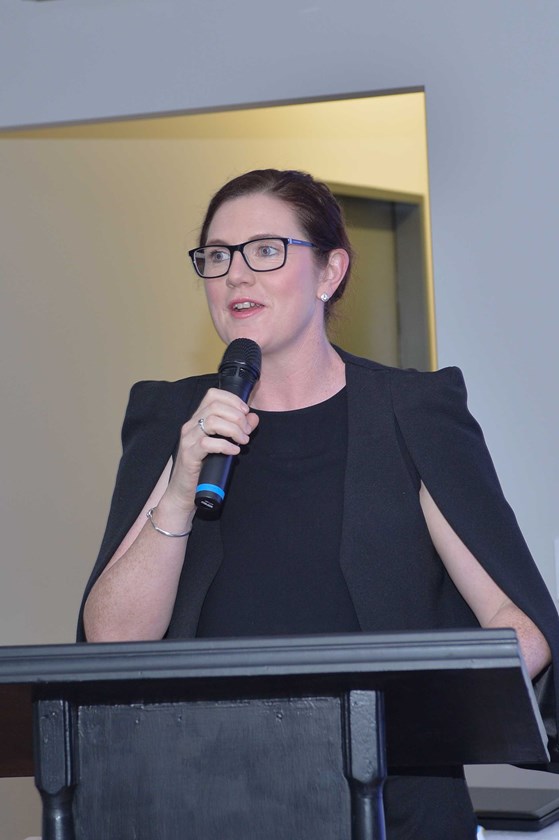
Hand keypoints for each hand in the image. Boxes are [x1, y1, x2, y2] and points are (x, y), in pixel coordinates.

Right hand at [163, 388, 258, 512]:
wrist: (184, 491)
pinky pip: (207, 443)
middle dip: (237, 417)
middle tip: (247, 432)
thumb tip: (253, 418)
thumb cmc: (203, 467)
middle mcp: (191, 425)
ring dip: (233, 429)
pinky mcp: (189, 454)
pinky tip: (234, 451)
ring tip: (242, 441)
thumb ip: (238, 429)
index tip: (246, 412)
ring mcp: (188, 439)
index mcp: (198, 419)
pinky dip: (225, 445)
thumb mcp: (223, 444)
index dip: (232, 399)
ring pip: (212, 422)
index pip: (213, 395)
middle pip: (216, 406)